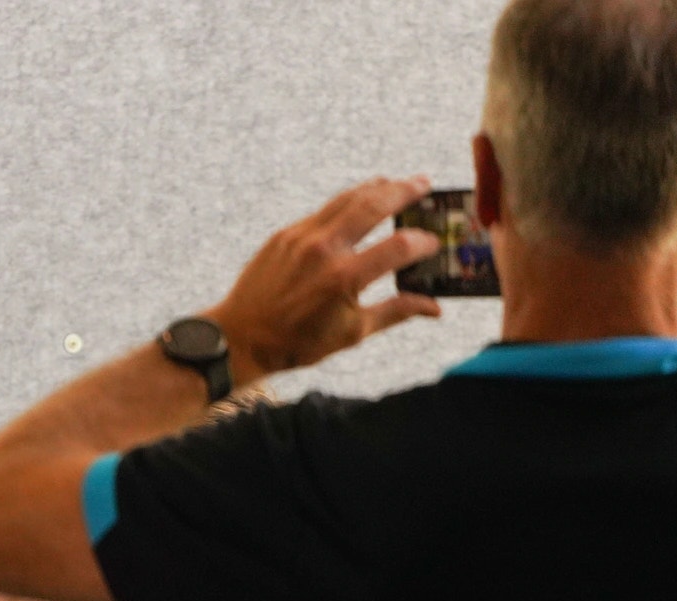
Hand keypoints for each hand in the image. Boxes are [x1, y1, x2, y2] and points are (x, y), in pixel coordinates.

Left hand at [207, 176, 441, 383]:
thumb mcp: (351, 332)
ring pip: (347, 199)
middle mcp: (324, 250)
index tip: (433, 243)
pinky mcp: (285, 235)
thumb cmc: (297, 342)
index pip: (399, 247)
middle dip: (405, 191)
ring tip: (398, 182)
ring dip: (376, 188)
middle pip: (374, 205)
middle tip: (425, 184)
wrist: (240, 338)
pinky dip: (346, 203)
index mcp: (345, 278)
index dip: (423, 243)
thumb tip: (435, 308)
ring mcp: (302, 238)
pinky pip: (323, 211)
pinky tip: (360, 201)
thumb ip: (395, 312)